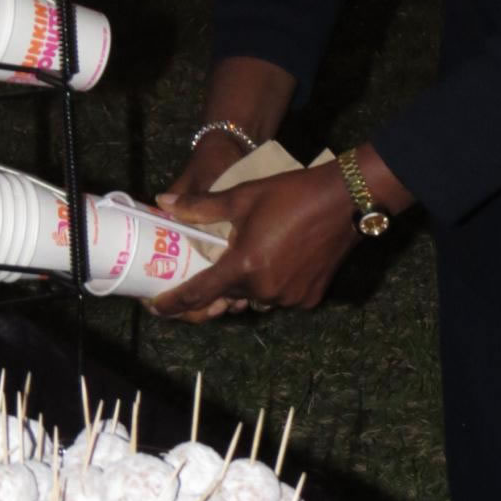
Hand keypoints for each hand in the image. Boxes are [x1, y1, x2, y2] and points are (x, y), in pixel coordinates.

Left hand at [149, 162, 358, 318]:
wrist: (345, 198)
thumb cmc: (291, 194)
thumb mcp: (242, 197)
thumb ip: (200, 207)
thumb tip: (164, 202)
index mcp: (244, 267)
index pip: (197, 295)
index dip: (172, 304)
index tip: (154, 307)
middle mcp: (264, 291)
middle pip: (229, 296)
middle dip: (217, 286)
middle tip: (211, 269)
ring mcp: (289, 298)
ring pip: (255, 299)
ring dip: (247, 285)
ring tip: (249, 260)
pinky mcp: (310, 298)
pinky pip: (280, 298)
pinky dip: (273, 285)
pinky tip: (278, 262)